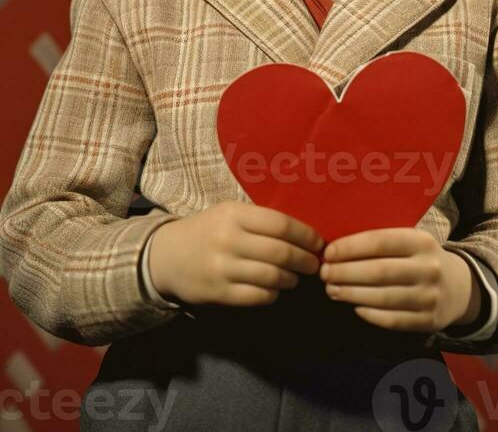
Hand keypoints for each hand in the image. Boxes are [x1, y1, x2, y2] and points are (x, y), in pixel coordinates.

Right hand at [148, 201, 323, 307]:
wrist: (166, 256)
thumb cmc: (207, 230)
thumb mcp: (229, 213)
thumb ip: (260, 220)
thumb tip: (304, 233)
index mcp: (233, 214)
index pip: (280, 224)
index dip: (306, 235)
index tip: (319, 242)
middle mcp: (228, 240)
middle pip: (280, 252)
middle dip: (304, 260)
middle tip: (315, 264)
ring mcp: (222, 268)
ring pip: (272, 277)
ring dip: (291, 279)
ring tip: (296, 277)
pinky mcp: (219, 293)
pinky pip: (258, 297)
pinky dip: (273, 294)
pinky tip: (275, 289)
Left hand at [319, 227, 481, 333]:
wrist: (460, 287)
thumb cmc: (421, 259)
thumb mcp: (411, 241)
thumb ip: (382, 242)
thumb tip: (337, 248)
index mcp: (422, 241)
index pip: (381, 242)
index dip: (351, 247)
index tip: (327, 252)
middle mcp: (428, 268)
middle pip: (379, 272)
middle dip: (346, 273)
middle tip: (324, 274)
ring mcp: (430, 297)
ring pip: (383, 298)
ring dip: (352, 294)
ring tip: (332, 290)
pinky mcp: (429, 321)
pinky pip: (392, 320)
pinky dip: (370, 314)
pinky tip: (355, 306)